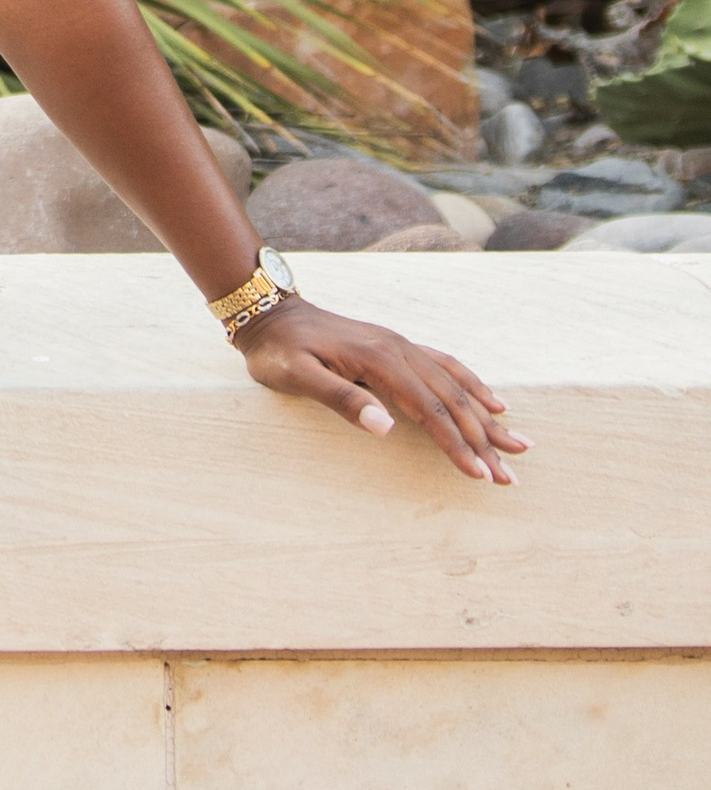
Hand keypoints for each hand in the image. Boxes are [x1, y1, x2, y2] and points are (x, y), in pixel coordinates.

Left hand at [237, 298, 527, 482]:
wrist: (269, 311)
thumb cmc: (278, 351)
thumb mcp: (298, 377)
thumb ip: (341, 399)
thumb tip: (385, 427)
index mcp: (380, 361)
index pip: (429, 411)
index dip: (456, 445)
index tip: (479, 474)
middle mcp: (400, 350)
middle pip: (452, 401)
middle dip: (484, 441)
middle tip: (510, 478)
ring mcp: (401, 346)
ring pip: (456, 385)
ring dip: (488, 418)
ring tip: (520, 444)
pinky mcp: (396, 347)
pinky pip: (445, 366)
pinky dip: (473, 385)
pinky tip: (492, 400)